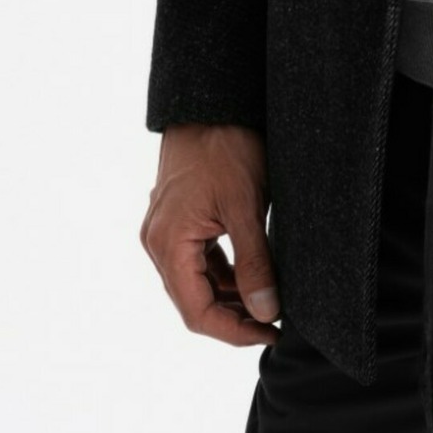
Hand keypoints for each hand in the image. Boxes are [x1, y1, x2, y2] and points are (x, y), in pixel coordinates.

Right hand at [141, 123, 280, 346]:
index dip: (234, 331)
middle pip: (193, 301)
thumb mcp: (246, 205)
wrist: (211, 100)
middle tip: (274, 321)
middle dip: (234, 317)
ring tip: (268, 302)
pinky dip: (222, 272)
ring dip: (229, 296)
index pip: (196, 312)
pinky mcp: (177, 219)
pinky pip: (197, 259)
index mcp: (168, 244)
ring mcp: (165, 230)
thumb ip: (254, 262)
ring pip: (196, 281)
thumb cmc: (226, 146)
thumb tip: (265, 312)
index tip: (270, 332)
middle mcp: (158, 242)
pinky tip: (250, 276)